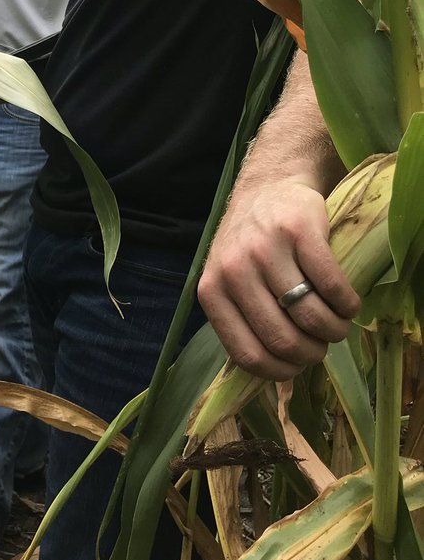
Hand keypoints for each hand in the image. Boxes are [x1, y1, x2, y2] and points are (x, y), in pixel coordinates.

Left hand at [198, 177, 361, 379]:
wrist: (269, 186)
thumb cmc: (251, 243)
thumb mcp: (228, 280)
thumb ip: (238, 318)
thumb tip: (264, 373)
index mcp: (211, 290)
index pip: (247, 354)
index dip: (281, 371)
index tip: (298, 367)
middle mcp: (233, 269)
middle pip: (282, 339)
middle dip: (312, 353)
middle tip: (323, 345)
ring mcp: (265, 247)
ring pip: (310, 315)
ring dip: (334, 330)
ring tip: (338, 325)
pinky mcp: (298, 230)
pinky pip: (331, 285)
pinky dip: (347, 304)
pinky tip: (347, 303)